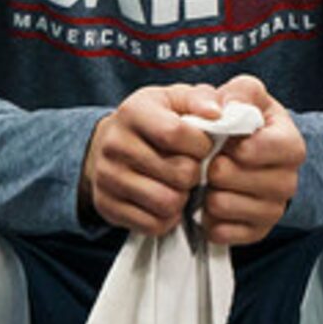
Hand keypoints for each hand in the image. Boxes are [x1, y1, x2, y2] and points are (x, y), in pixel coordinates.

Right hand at [81, 82, 227, 234]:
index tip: (204, 146)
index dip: (202, 145)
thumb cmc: (160, 120)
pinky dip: (168, 218)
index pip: (177, 134)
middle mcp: (114, 144)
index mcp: (133, 111)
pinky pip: (152, 224)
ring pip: (167, 202)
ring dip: (184, 198)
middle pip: (179, 173)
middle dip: (196, 173)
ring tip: (181, 185)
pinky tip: (168, 202)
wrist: (115, 143)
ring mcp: (106, 177)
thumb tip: (216, 112)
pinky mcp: (106, 205)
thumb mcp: (180, 99)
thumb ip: (203, 99)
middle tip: (191, 167)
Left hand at [193, 74, 302, 246]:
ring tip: (210, 181)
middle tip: (213, 161)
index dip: (235, 145)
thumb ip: (240, 91)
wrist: (256, 155)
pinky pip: (221, 231)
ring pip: (222, 205)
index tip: (228, 140)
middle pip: (232, 178)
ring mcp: (274, 210)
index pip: (260, 149)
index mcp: (291, 146)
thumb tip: (223, 107)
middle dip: (213, 167)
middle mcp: (288, 181)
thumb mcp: (250, 96)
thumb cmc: (250, 123)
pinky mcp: (256, 232)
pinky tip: (211, 203)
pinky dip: (209, 219)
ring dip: (207, 192)